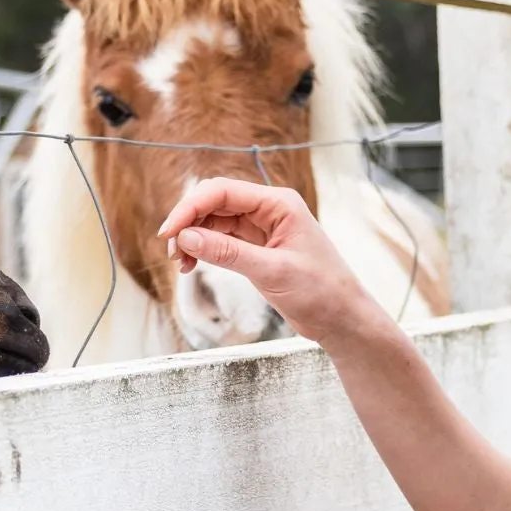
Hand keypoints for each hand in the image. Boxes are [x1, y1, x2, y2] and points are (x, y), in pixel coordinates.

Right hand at [157, 177, 368, 348]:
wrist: (342, 319)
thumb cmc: (321, 292)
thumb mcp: (272, 272)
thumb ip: (228, 252)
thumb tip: (186, 237)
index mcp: (279, 203)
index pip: (222, 191)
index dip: (189, 208)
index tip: (168, 233)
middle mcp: (269, 209)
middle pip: (214, 202)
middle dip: (188, 223)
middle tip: (170, 252)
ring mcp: (263, 228)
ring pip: (215, 221)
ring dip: (193, 238)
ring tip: (179, 264)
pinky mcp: (258, 248)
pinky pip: (222, 239)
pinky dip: (204, 249)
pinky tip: (191, 264)